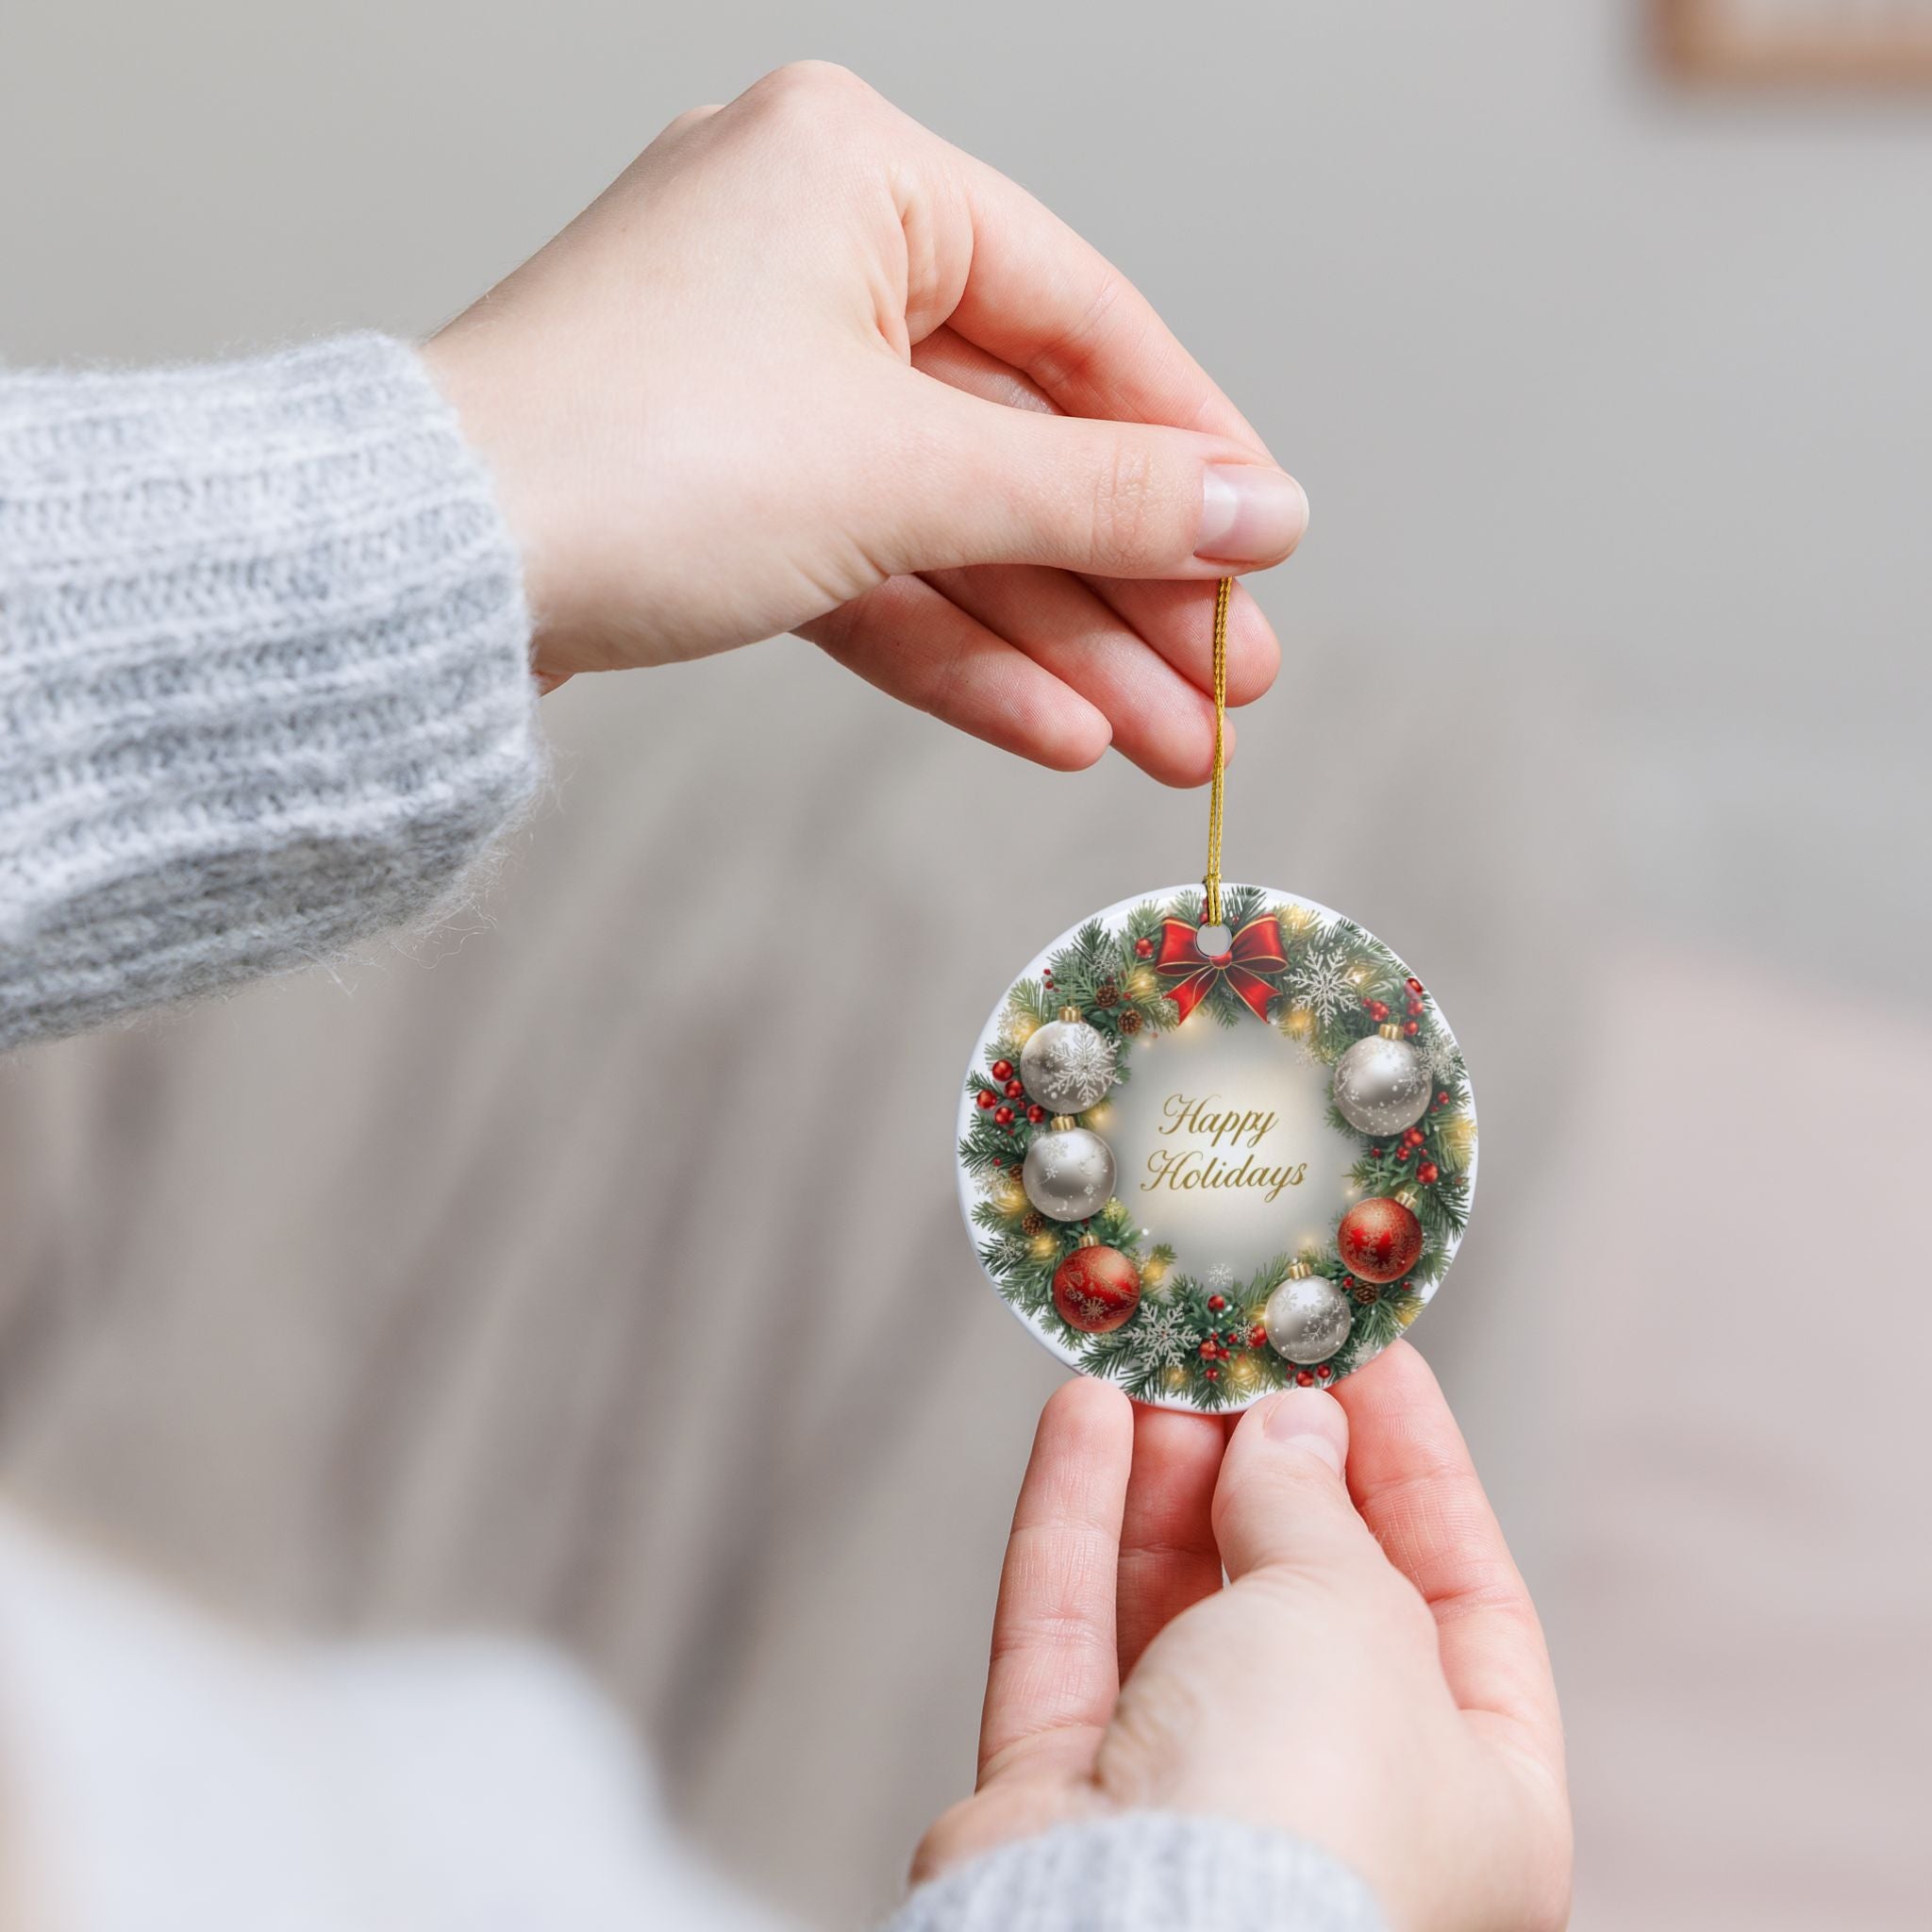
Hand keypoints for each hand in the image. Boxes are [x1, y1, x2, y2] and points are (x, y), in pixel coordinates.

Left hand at [424, 61, 1305, 782]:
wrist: (420, 581)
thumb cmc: (636, 458)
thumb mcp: (907, 473)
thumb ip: (1098, 496)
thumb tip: (1261, 513)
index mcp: (853, 174)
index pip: (1080, 318)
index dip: (1188, 447)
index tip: (1269, 550)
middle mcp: (806, 259)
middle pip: (1019, 442)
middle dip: (1129, 585)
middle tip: (1229, 689)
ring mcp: (756, 382)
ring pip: (951, 526)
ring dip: (1061, 644)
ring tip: (1170, 745)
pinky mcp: (719, 493)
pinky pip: (871, 569)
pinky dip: (957, 651)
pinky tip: (1058, 731)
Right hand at [916, 1342, 1570, 1931]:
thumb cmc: (1303, 1818)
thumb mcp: (1352, 1612)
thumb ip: (1316, 1507)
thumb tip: (1289, 1431)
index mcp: (1479, 1804)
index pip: (1465, 1595)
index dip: (1414, 1465)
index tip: (1364, 1355)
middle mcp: (1339, 1812)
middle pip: (1305, 1596)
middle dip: (1268, 1462)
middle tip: (1240, 1347)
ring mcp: (1193, 1812)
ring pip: (1177, 1608)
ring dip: (1165, 1476)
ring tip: (1156, 1363)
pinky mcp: (1066, 1803)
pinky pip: (1072, 1636)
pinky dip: (1075, 1523)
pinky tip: (1081, 1417)